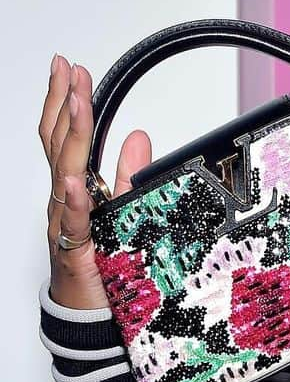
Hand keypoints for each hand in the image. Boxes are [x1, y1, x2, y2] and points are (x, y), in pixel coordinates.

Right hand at [40, 54, 152, 309]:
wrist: (86, 313)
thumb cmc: (101, 264)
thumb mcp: (123, 210)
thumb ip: (129, 174)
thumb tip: (138, 135)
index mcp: (75, 188)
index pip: (65, 136)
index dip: (65, 101)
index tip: (68, 68)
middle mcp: (64, 200)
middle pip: (59, 144)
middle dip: (64, 103)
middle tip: (68, 69)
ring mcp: (65, 222)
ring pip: (65, 172)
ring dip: (71, 135)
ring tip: (74, 102)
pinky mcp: (76, 249)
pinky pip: (74, 221)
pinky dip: (75, 198)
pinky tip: (75, 178)